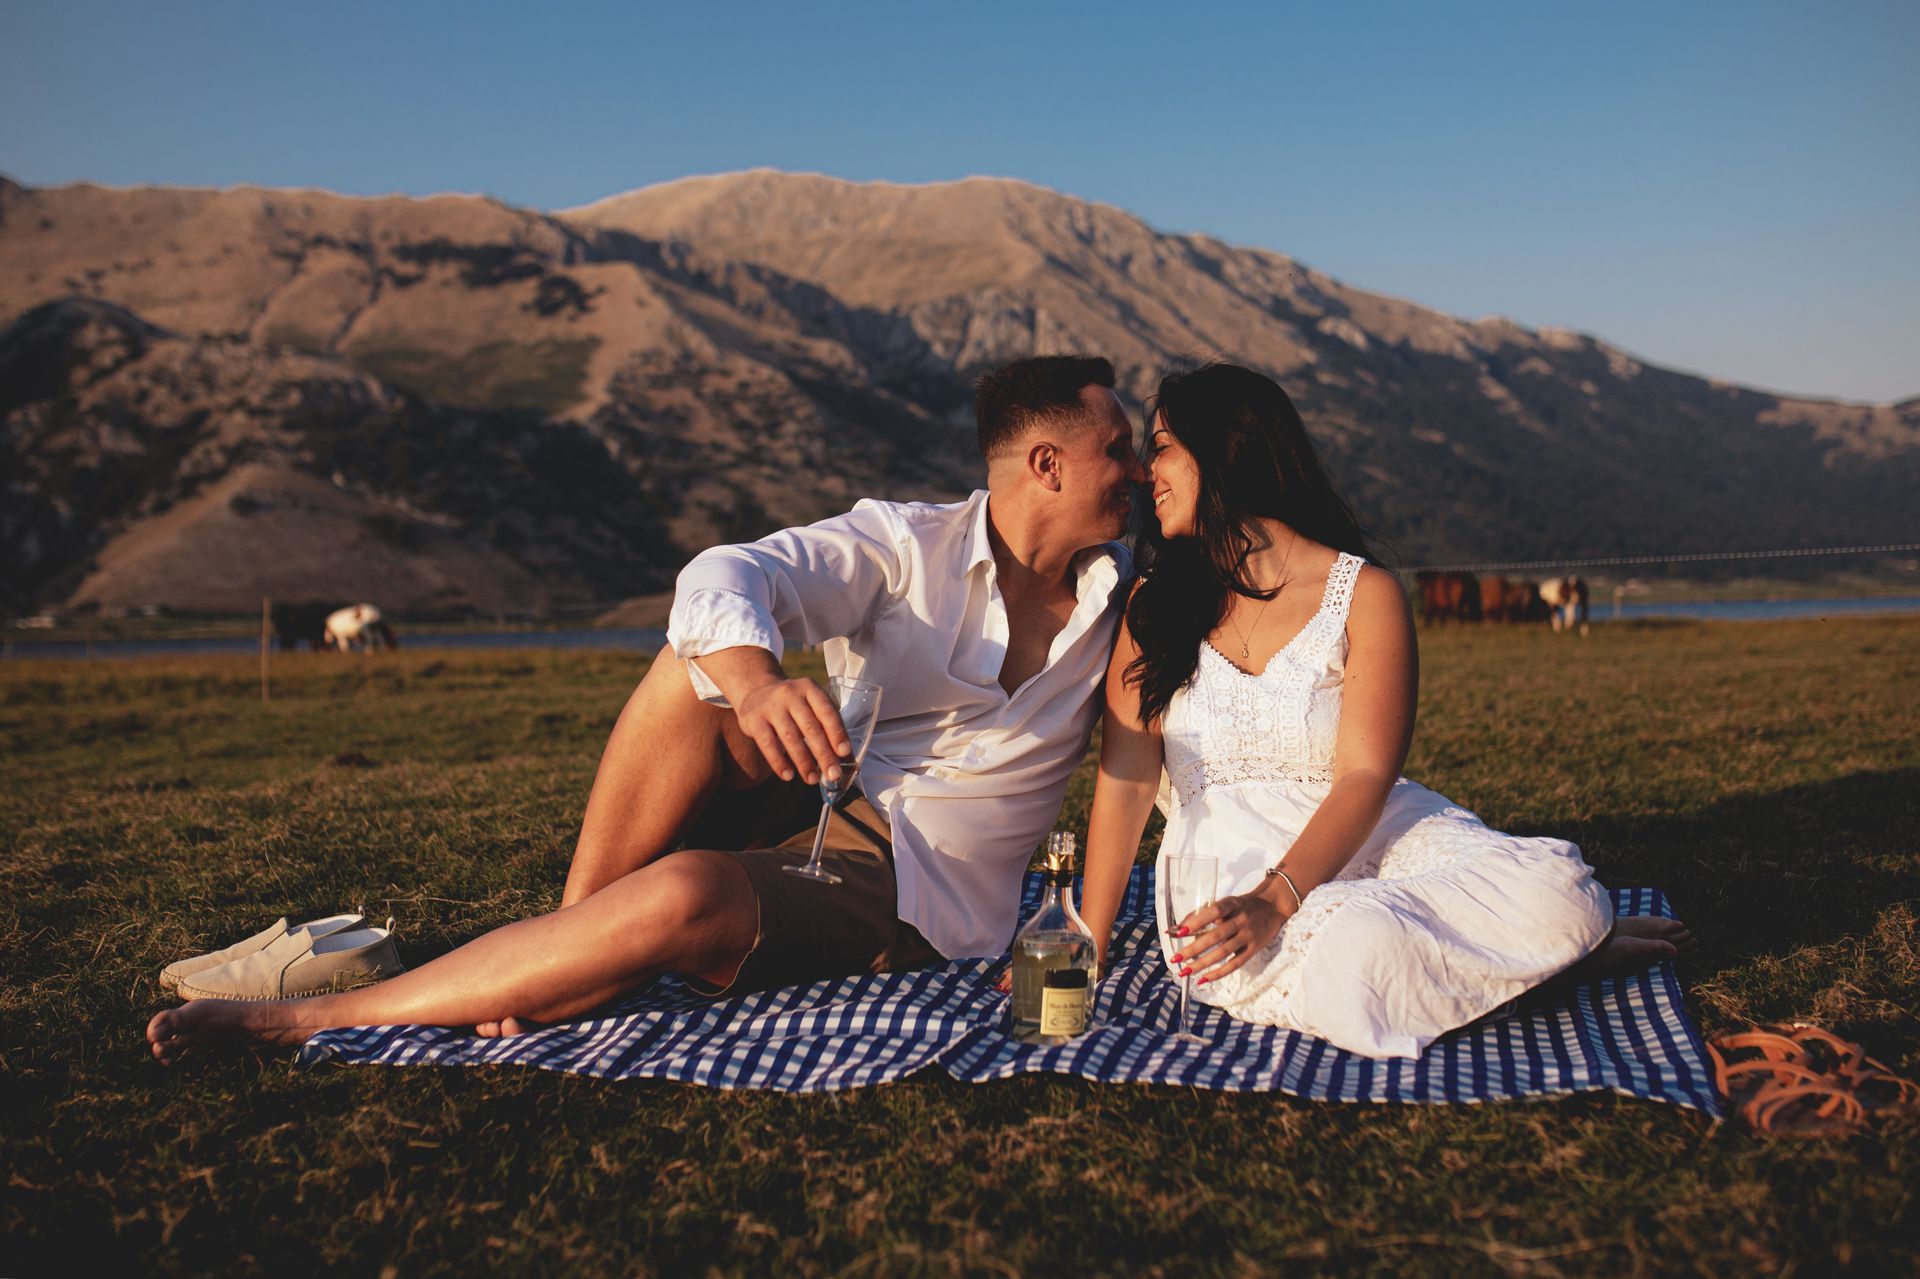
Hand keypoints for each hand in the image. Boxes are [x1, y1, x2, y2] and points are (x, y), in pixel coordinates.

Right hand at [735, 678, 851, 785]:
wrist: (756, 692)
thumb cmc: (793, 705)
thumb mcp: (809, 704)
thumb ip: (825, 726)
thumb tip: (844, 758)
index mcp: (809, 688)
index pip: (827, 712)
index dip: (837, 733)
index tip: (844, 753)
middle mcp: (790, 694)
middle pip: (810, 727)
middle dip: (824, 754)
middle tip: (833, 774)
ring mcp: (770, 706)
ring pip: (790, 737)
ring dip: (803, 762)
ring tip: (812, 779)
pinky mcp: (753, 720)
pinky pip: (768, 745)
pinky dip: (779, 763)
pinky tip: (789, 776)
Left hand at [1171, 891, 1287, 983]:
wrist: (1273, 906)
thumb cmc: (1242, 905)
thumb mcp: (1226, 903)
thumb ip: (1202, 914)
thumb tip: (1175, 929)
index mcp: (1232, 904)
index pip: (1213, 912)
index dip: (1196, 922)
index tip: (1178, 932)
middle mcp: (1241, 919)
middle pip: (1216, 936)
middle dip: (1194, 949)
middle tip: (1176, 958)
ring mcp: (1248, 935)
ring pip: (1223, 952)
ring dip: (1202, 963)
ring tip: (1185, 971)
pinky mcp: (1254, 949)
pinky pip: (1235, 964)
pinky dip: (1219, 973)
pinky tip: (1203, 979)